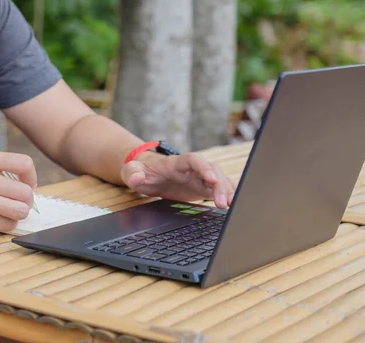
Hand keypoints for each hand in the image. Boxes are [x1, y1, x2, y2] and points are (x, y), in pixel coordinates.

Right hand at [0, 149, 35, 232]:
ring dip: (19, 212)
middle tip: (18, 201)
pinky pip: (8, 225)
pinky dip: (7, 223)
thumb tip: (28, 182)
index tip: (27, 183)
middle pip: (25, 192)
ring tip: (9, 210)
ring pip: (21, 210)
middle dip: (26, 199)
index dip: (31, 176)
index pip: (24, 163)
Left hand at [121, 152, 236, 208]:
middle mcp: (192, 168)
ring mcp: (199, 177)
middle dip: (220, 184)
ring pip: (221, 179)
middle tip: (223, 202)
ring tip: (232, 205)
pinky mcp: (203, 187)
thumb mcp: (131, 171)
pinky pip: (221, 188)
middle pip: (212, 169)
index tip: (211, 178)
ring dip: (228, 190)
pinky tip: (234, 205)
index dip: (204, 167)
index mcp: (176, 163)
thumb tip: (136, 178)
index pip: (194, 160)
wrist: (147, 172)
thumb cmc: (142, 171)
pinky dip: (229, 194)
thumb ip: (132, 173)